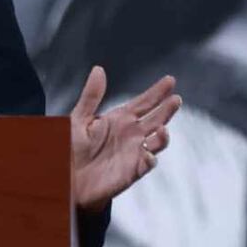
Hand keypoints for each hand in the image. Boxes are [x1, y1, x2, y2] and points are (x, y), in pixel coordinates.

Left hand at [71, 66, 180, 211]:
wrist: (70, 177)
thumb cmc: (73, 147)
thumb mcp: (80, 118)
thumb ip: (92, 95)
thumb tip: (99, 69)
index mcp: (120, 119)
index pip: (143, 103)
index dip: (157, 92)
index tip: (170, 80)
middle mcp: (131, 134)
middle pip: (156, 118)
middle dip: (167, 109)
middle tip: (176, 99)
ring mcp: (134, 151)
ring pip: (158, 141)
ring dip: (163, 136)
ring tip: (163, 128)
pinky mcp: (133, 170)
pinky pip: (147, 163)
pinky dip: (150, 158)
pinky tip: (148, 154)